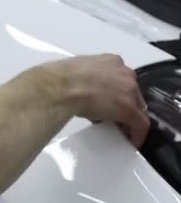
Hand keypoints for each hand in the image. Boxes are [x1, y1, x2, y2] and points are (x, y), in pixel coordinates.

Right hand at [29, 54, 149, 146]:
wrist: (64, 87)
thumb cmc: (63, 79)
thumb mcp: (76, 74)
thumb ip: (85, 81)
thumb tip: (80, 94)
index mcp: (110, 61)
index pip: (120, 80)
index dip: (117, 94)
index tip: (110, 104)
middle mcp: (124, 73)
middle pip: (132, 93)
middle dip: (125, 106)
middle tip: (115, 119)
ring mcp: (129, 91)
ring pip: (137, 108)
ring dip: (130, 119)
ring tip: (120, 130)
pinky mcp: (130, 110)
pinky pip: (140, 124)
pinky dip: (137, 134)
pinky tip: (132, 141)